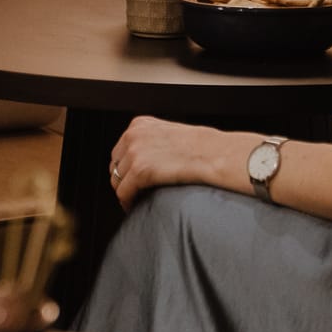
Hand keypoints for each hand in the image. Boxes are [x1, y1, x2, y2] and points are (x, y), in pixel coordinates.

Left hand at [108, 115, 233, 209]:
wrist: (215, 154)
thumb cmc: (203, 147)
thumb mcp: (170, 133)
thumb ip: (152, 141)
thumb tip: (146, 158)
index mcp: (139, 125)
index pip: (120, 150)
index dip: (125, 167)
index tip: (131, 178)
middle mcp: (133, 135)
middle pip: (115, 165)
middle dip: (123, 179)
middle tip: (134, 192)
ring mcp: (134, 152)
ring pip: (117, 180)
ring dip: (126, 191)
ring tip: (136, 200)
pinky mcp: (139, 171)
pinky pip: (123, 192)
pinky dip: (127, 202)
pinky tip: (134, 206)